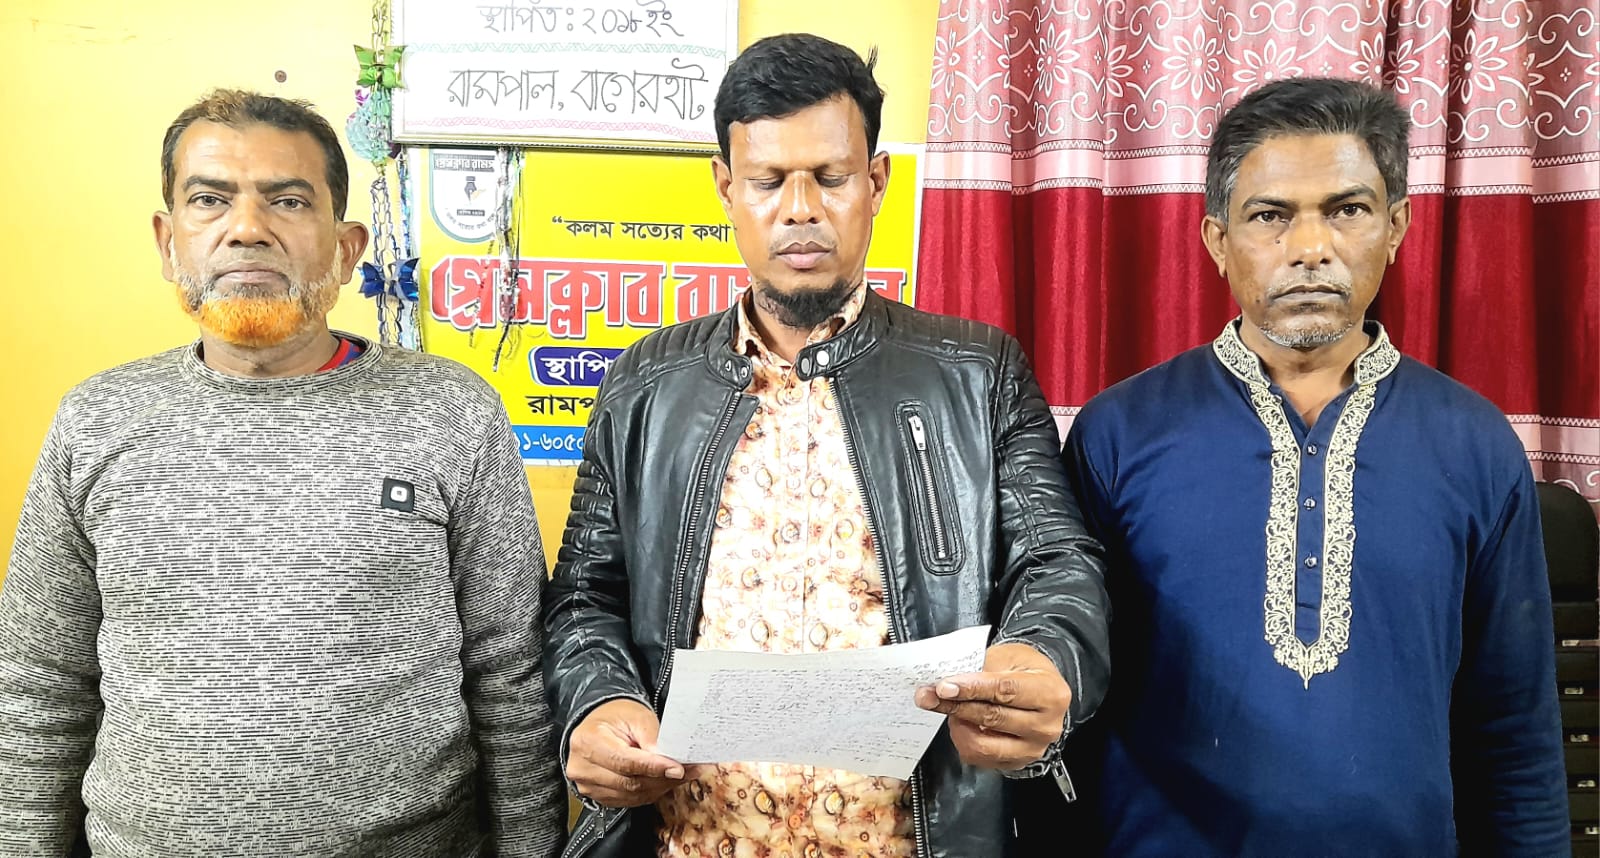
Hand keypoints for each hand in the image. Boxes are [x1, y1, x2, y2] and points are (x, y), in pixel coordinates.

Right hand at [565, 699, 686, 806]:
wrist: (600, 725)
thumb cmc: (616, 717)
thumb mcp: (636, 716)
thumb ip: (652, 737)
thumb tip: (668, 760)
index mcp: (588, 741)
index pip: (624, 762)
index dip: (653, 767)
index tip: (677, 768)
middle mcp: (583, 767)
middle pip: (629, 782)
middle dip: (663, 778)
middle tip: (689, 770)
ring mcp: (587, 785)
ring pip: (632, 795)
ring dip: (660, 786)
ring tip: (681, 774)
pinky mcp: (597, 796)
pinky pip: (630, 801)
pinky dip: (650, 792)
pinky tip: (664, 781)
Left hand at [914, 642, 1071, 769]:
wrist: (1041, 688)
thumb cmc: (1026, 670)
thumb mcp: (1008, 656)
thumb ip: (980, 669)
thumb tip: (947, 682)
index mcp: (1049, 693)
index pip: (1005, 691)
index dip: (971, 689)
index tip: (944, 686)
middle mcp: (1046, 725)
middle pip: (992, 718)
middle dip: (955, 705)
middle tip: (930, 695)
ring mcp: (1033, 748)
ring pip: (983, 744)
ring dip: (958, 725)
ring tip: (950, 708)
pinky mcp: (1017, 762)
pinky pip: (980, 758)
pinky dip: (964, 739)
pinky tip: (962, 723)